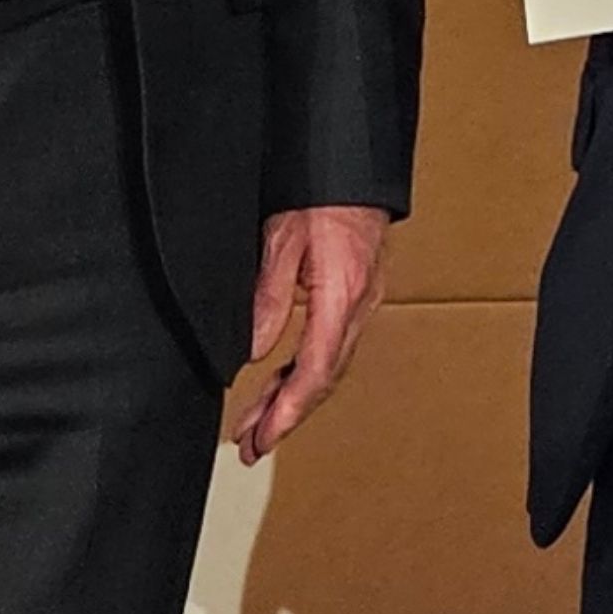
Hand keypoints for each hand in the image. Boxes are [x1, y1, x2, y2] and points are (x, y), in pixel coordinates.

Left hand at [233, 204, 386, 464]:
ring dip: (292, 397)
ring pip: (328, 366)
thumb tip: (254, 353)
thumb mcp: (281, 241)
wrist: (354, 166)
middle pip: (324, 378)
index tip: (261, 439)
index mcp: (341, 296)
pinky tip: (282, 383)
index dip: (287, 411)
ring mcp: (361, 302)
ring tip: (258, 425)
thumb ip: (269, 299)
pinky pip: (332, 347)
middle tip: (251, 447)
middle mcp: (358, 306)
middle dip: (286, 416)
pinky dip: (305, 372)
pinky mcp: (355, 296)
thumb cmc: (320, 193)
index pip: (316, 371)